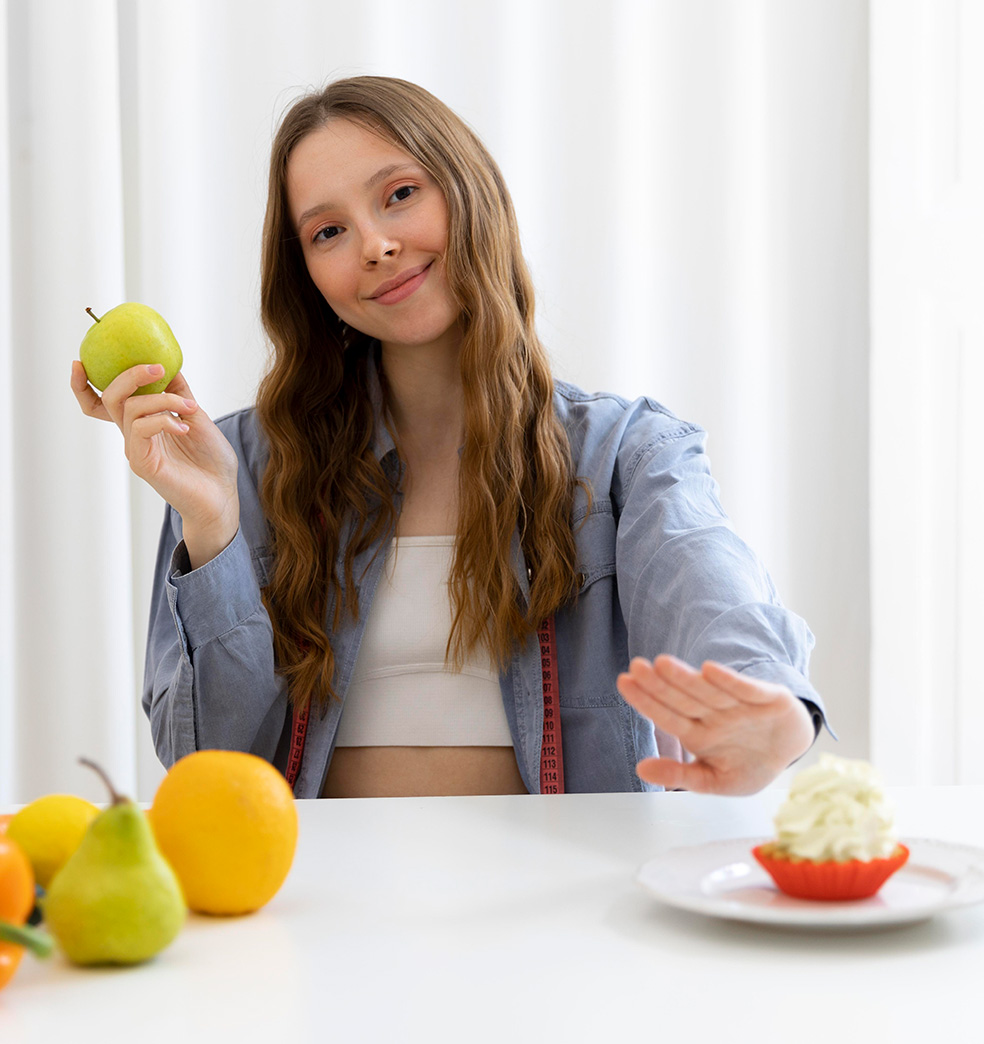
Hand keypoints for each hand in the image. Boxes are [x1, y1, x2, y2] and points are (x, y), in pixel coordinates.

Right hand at [71, 361, 239, 566]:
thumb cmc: (211, 460)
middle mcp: (135, 435)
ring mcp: (136, 449)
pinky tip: (184, 426)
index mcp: (144, 423)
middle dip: (129, 376)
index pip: (104, 403)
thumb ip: (180, 392)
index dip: (84, 385)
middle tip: (155, 368)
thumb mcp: (196, 416)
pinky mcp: (142, 462)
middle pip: (110, 398)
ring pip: (130, 408)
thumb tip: (169, 364)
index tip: (78, 363)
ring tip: (191, 408)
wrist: (223, 495)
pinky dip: (163, 420)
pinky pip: (141, 429)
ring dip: (164, 400)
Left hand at [616, 655, 814, 794]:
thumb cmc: (748, 764)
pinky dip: (730, 681)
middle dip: (659, 684)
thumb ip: (681, 775)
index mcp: (698, 733)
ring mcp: (739, 705)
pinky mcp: (768, 697)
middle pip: (683, 698)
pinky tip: (710, 670)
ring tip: (663, 664)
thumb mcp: (715, 780)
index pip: (667, 715)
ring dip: (686, 678)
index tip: (623, 682)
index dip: (645, 700)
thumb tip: (640, 769)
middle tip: (636, 667)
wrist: (791, 752)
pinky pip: (746, 689)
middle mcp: (714, 715)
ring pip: (708, 690)